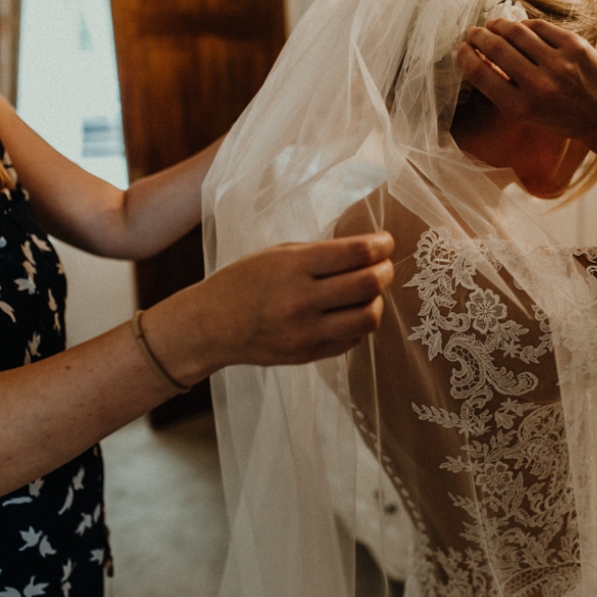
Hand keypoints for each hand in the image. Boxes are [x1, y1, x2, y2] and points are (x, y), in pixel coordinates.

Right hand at [153, 232, 395, 377]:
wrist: (210, 326)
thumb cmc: (244, 282)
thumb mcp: (277, 255)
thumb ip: (321, 254)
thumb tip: (369, 250)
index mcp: (293, 267)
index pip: (356, 253)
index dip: (381, 245)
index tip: (386, 241)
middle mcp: (302, 300)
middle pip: (369, 284)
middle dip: (385, 271)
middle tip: (384, 266)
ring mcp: (306, 332)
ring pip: (368, 317)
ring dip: (376, 301)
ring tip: (369, 292)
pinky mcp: (309, 355)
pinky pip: (353, 339)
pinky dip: (359, 324)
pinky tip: (349, 312)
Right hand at [457, 19, 596, 164]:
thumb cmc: (560, 116)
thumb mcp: (526, 113)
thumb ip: (504, 89)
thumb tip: (479, 58)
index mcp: (520, 107)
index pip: (480, 74)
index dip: (465, 56)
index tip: (461, 49)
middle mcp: (537, 85)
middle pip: (495, 48)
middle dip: (478, 36)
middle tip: (473, 32)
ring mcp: (557, 63)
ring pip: (516, 32)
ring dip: (498, 25)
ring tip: (492, 25)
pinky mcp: (574, 46)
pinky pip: (540, 27)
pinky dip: (525, 25)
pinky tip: (519, 28)